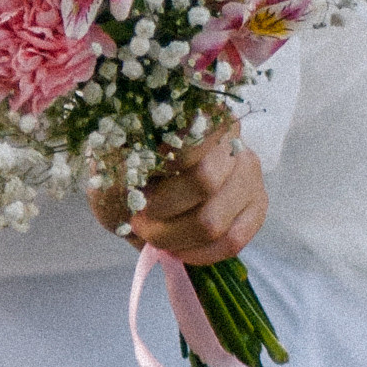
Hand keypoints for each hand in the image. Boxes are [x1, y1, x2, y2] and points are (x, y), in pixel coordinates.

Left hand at [91, 130, 267, 267]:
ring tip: (154, 234)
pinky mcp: (257, 205)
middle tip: (139, 219)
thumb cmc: (125, 172)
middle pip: (203, 182)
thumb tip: (137, 169)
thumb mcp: (110, 163)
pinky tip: (178, 249)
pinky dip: (199, 253)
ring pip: (215, 221)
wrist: (137, 191)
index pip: (192, 137)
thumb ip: (121, 163)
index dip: (164, 167)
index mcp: (196, 112)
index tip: (139, 188)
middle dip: (162, 211)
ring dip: (175, 238)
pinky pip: (233, 241)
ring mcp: (249, 172)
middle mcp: (231, 137)